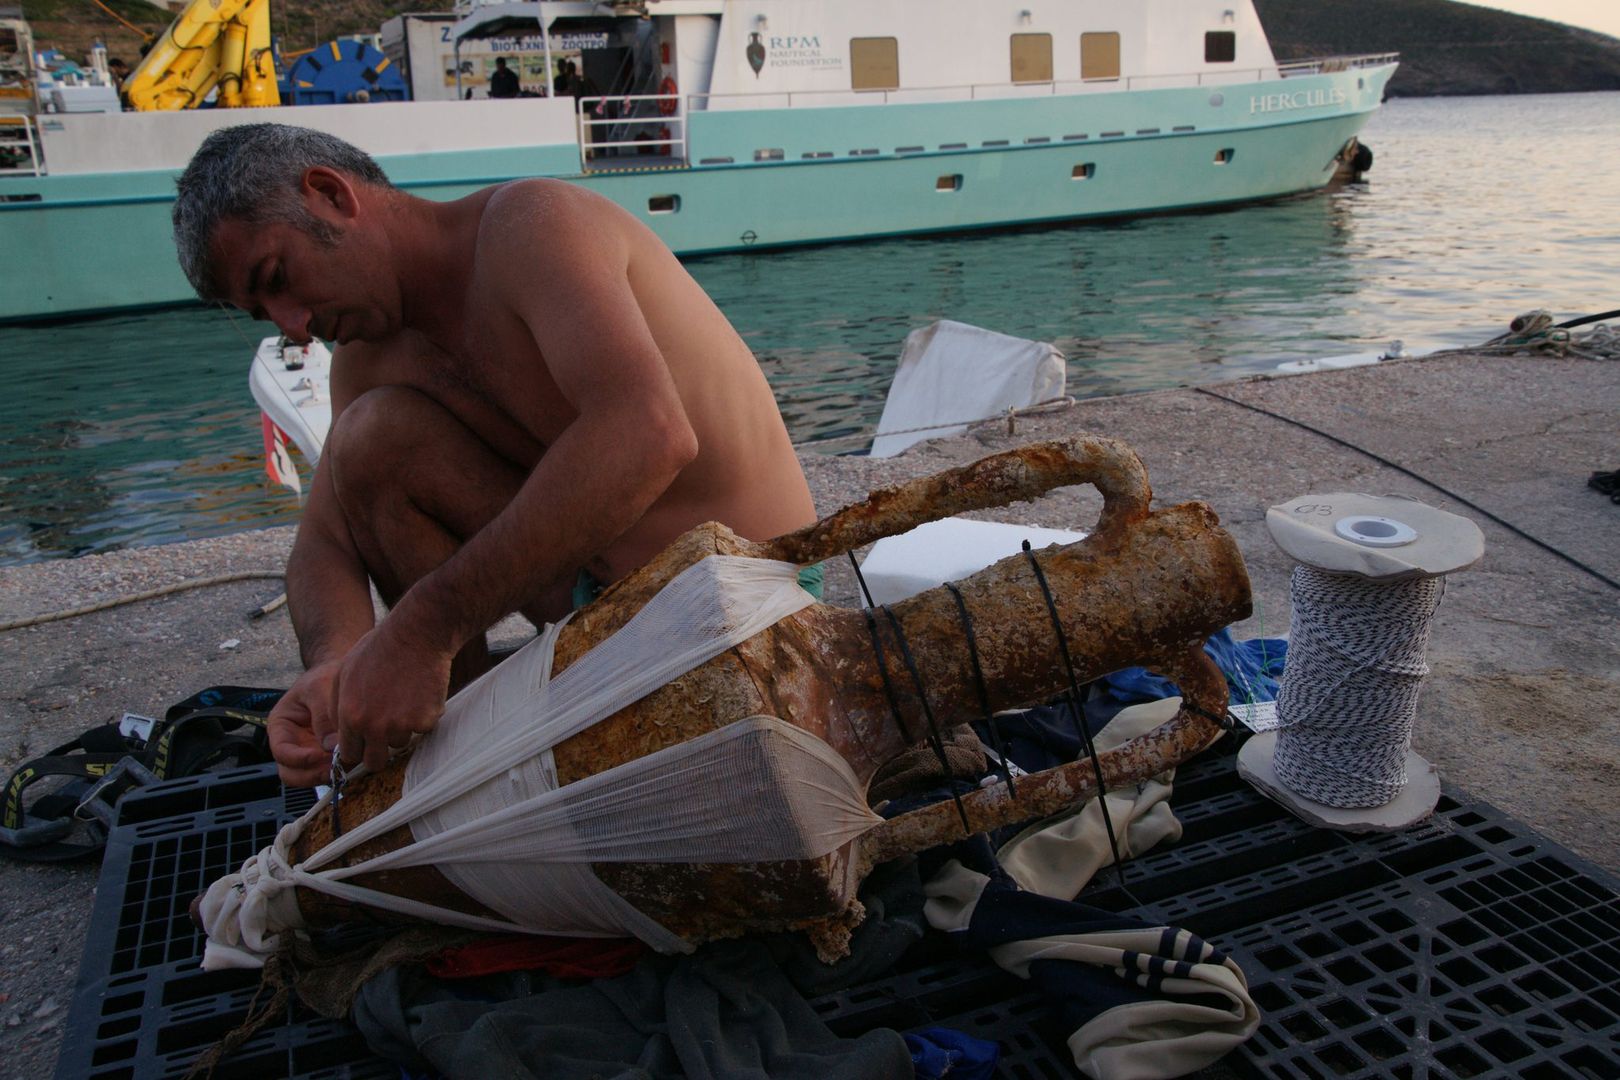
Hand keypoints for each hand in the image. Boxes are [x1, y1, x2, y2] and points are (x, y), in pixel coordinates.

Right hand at [267, 660, 341, 787]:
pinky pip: (329, 771)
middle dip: (312, 774)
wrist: (340, 675)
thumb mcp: (320, 688)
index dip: (298, 758)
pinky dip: (340, 771)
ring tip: (347, 764)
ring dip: (327, 776)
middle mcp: (292, 743)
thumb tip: (330, 747)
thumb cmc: (325, 677)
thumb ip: (323, 715)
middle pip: (292, 773)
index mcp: (281, 725)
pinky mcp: (327, 756)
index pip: (281, 751)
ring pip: (310, 777)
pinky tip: (355, 761)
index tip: (319, 755)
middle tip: (335, 767)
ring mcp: (308, 752)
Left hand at [332, 619, 453, 773]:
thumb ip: (338, 708)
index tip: (363, 744)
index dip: (356, 750)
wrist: (416, 635)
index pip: (349, 755)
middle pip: (375, 762)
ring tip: (403, 702)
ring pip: (400, 744)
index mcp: (351, 716)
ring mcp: (402, 725)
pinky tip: (419, 695)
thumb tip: (338, 734)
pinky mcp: (426, 720)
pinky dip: (422, 717)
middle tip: (384, 735)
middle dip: (378, 752)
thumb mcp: (343, 674)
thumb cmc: (378, 649)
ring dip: (402, 730)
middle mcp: (375, 726)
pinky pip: (422, 729)